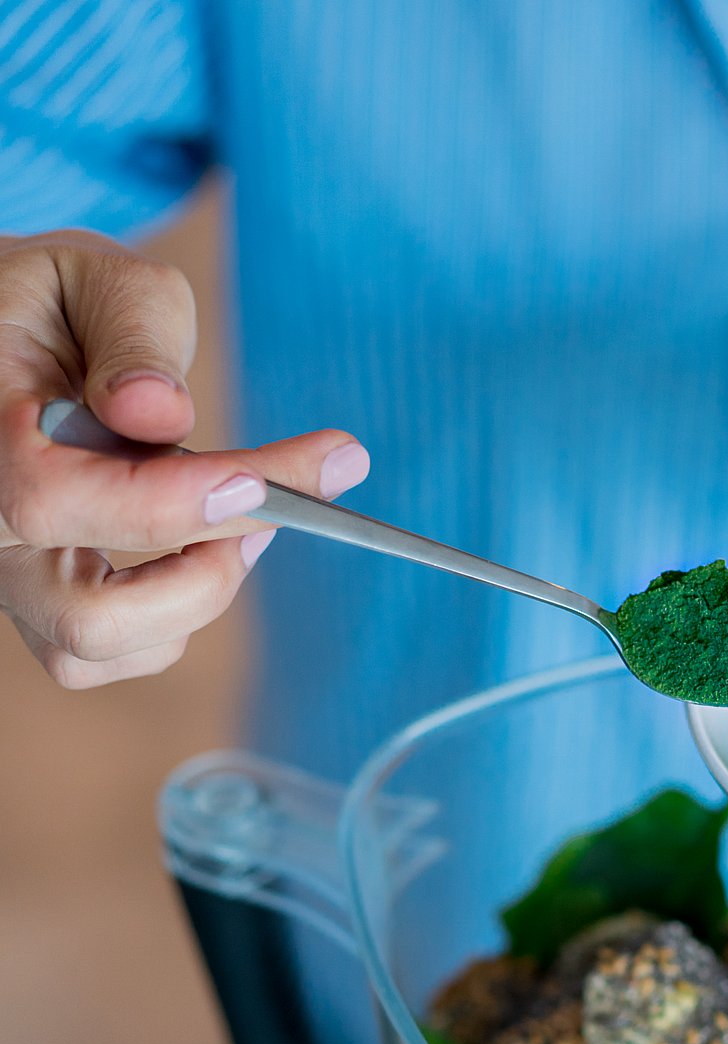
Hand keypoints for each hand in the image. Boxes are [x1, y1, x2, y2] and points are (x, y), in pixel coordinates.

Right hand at [0, 229, 369, 686]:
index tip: (269, 484)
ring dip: (197, 597)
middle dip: (205, 575)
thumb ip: (132, 336)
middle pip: (88, 616)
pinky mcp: (44, 597)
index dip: (174, 503)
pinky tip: (213, 541)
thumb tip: (158, 413)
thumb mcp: (98, 280)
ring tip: (249, 514)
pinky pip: (112, 652)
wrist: (17, 332)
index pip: (57, 498)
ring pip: (99, 648)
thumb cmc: (62, 302)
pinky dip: (178, 615)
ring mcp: (11, 572)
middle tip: (274, 507)